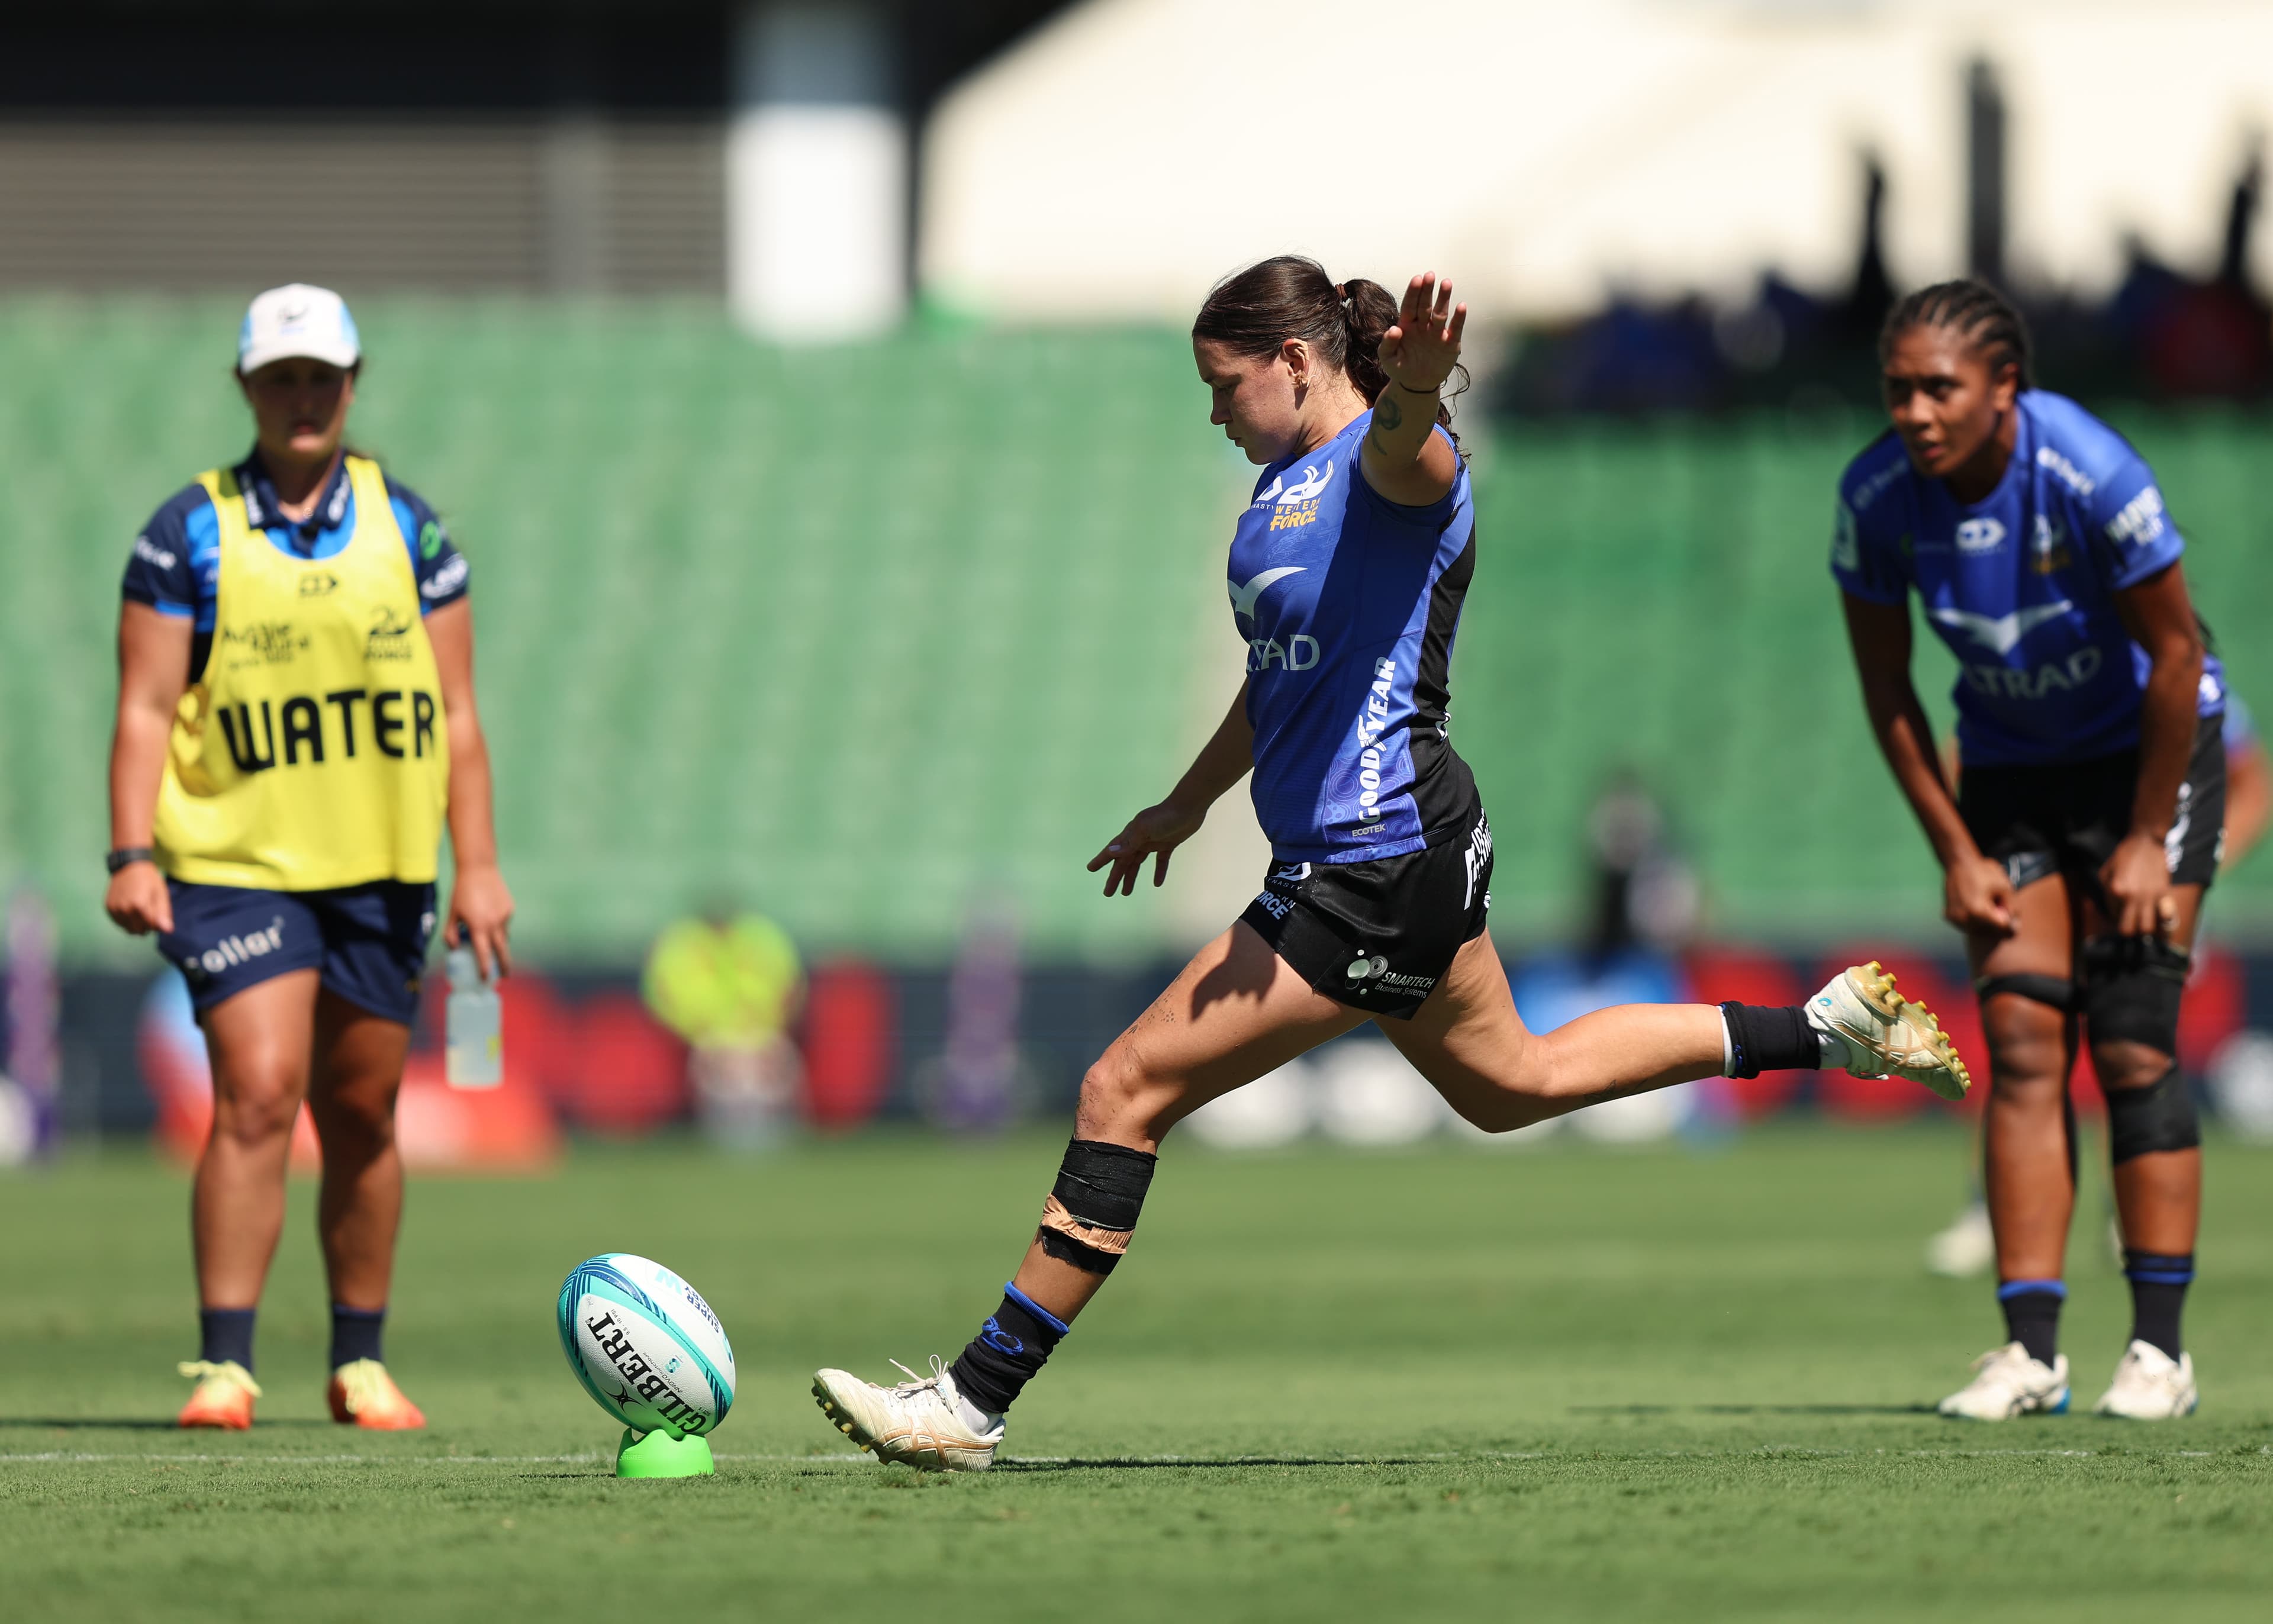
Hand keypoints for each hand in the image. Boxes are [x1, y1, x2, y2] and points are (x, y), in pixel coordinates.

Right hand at [104, 861, 172, 935]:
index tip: (157, 910)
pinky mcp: (108, 908)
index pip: (151, 927)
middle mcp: (124, 909)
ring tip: (139, 908)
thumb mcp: (161, 894)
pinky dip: (126, 920)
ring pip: (128, 929)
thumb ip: (163, 914)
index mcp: (139, 906)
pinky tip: (130, 907)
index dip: (157, 921)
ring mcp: (114, 909)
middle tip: (148, 909)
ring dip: (136, 923)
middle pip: (139, 931)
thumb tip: (168, 931)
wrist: (129, 865)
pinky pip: (119, 923)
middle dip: (147, 925)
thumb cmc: (149, 880)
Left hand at [447, 861, 514, 979]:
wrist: (479, 869)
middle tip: (504, 976)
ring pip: (503, 936)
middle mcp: (494, 923)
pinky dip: (498, 924)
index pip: (483, 954)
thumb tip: (455, 949)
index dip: (485, 968)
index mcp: (478, 926)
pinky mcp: (510, 909)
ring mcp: (505, 916)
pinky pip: (505, 923)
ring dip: (497, 941)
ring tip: (488, 933)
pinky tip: (490, 912)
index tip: (486, 979)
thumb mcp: (452, 913)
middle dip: (504, 966)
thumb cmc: (461, 892)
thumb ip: (451, 933)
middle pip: (502, 951)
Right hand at [1087, 800, 1205, 896]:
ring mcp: (1153, 841)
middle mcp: (1139, 839)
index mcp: (1131, 835)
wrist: (1189, 806)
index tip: (1090, 869)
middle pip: (1123, 861)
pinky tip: (1157, 883)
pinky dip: (1158, 871)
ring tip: (1126, 893)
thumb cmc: (1165, 816)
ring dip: (1131, 877)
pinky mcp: (1168, 843)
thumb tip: (1111, 852)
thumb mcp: (1145, 829)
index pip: (1112, 850)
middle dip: (1115, 877)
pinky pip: (1160, 861)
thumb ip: (1129, 842)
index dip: (1101, 860)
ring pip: (1138, 863)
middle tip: (1108, 893)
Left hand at [1377, 273, 1466, 395]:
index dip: (1413, 292)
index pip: (1409, 305)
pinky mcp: (1450, 343)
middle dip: (1428, 290)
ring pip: (1441, 312)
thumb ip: (1387, 344)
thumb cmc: (1400, 368)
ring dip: (1444, 298)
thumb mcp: (1387, 358)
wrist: (1416, 384)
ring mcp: (1437, 333)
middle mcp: (1423, 325)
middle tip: (1430, 275)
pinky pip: (1455, 328)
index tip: (1417, 279)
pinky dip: (1459, 318)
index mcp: (1407, 325)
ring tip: (1446, 283)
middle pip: (1426, 304)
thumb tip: (1394, 329)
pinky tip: (1461, 306)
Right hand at [1942, 852, 2015, 936]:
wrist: (1959, 863)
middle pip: (1990, 931)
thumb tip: (2013, 927)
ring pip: (1978, 930)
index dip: (2010, 922)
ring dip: (1985, 922)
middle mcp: (1964, 919)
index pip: (2003, 929)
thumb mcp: (2005, 888)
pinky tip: (1974, 905)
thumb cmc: (1984, 873)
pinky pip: (1967, 925)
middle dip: (1997, 920)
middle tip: (1995, 901)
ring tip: (1984, 902)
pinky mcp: (1949, 917)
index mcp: (1978, 912)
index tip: (2009, 910)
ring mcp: (1955, 919)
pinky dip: (1973, 919)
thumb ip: (2012, 909)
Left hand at [2101, 831, 2175, 937]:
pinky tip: (2157, 917)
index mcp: (2115, 890)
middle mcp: (2131, 897)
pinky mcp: (2163, 894)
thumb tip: (2112, 909)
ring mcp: (2149, 897)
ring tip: (2142, 921)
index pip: (2112, 916)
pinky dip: (2160, 921)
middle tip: (2129, 923)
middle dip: (2127, 930)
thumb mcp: (2105, 871)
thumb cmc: (2123, 855)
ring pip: (2147, 928)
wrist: (2147, 842)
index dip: (2114, 916)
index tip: (2118, 913)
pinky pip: (2163, 916)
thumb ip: (2106, 891)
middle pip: (2128, 930)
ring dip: (2143, 928)